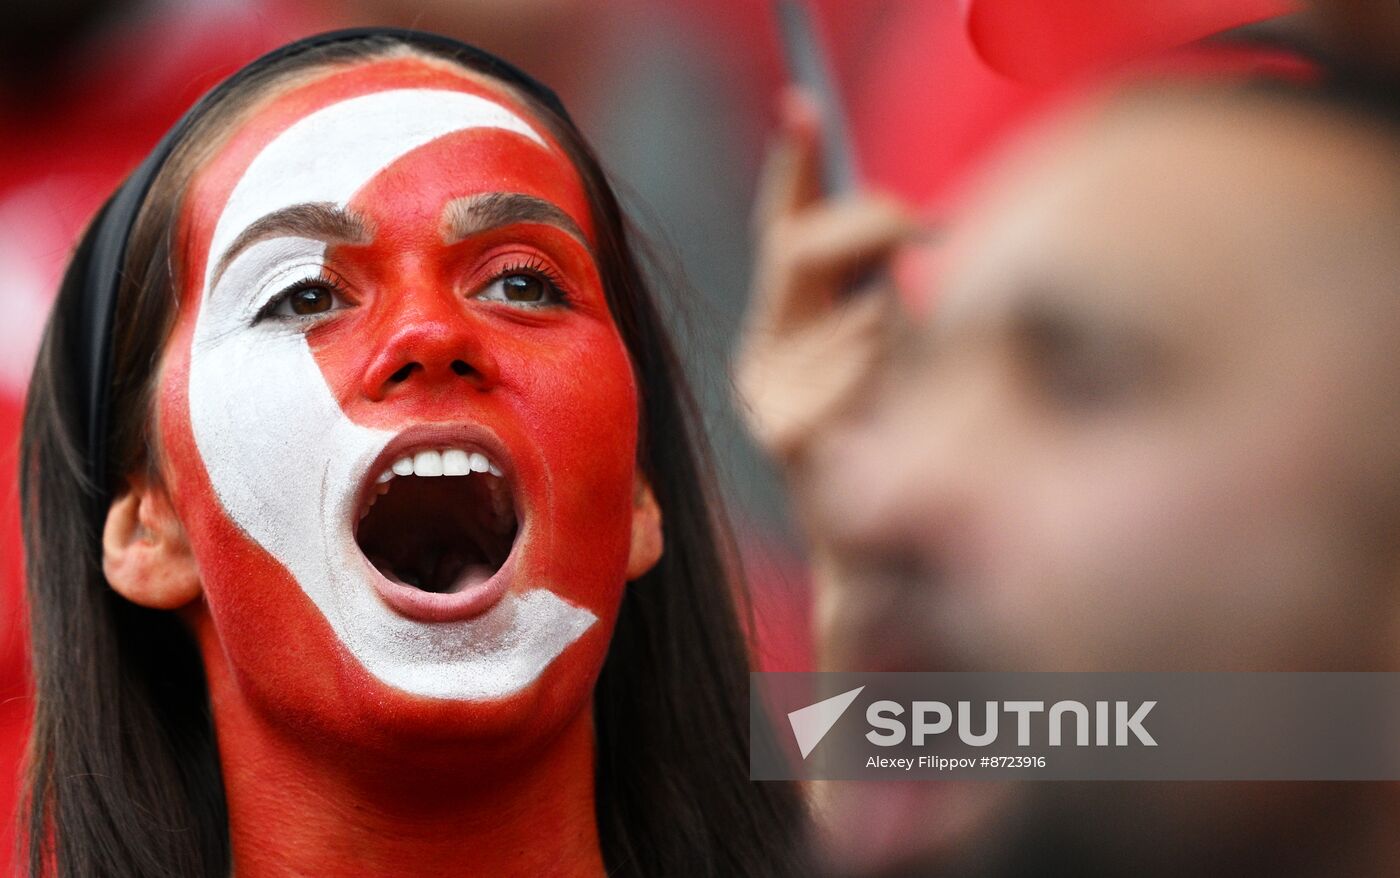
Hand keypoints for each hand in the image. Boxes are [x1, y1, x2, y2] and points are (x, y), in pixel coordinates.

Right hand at [735, 90, 915, 463]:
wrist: (874, 550)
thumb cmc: (893, 447)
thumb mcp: (886, 356)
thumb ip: (877, 292)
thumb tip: (900, 226)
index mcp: (781, 325)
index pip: (779, 226)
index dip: (791, 166)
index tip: (802, 104)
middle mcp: (761, 351)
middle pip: (799, 249)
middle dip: (868, 222)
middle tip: (929, 226)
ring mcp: (764, 393)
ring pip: (856, 312)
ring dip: (903, 336)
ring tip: (912, 391)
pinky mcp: (782, 432)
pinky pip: (859, 368)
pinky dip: (892, 383)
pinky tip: (893, 425)